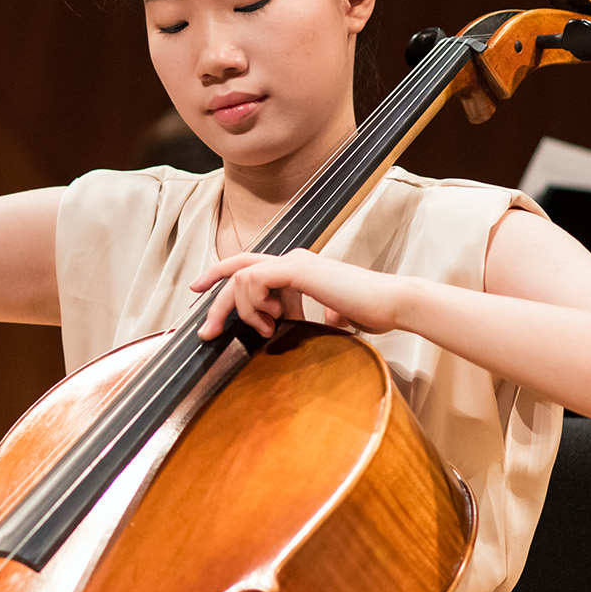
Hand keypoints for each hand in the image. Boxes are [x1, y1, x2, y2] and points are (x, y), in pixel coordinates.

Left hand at [190, 249, 405, 339]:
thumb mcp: (332, 317)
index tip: (198, 295)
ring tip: (267, 329)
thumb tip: (317, 325)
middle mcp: (292, 259)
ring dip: (244, 309)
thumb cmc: (370, 311)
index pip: (248, 267)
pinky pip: (255, 278)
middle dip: (214, 300)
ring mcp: (294, 261)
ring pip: (241, 277)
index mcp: (297, 269)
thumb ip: (317, 316)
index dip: (219, 277)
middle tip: (205, 332)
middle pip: (236, 269)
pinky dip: (254, 302)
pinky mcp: (298, 269)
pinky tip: (274, 320)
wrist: (392, 304)